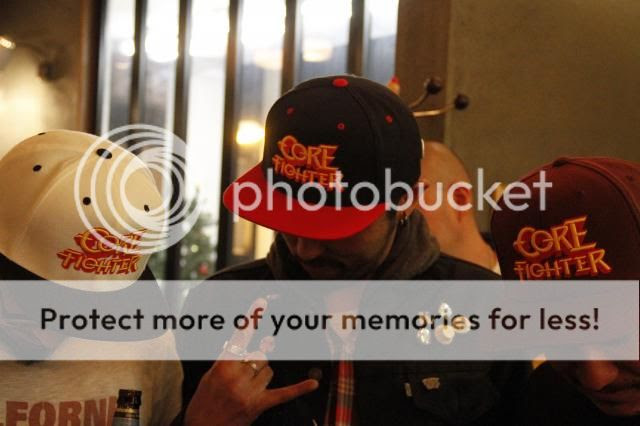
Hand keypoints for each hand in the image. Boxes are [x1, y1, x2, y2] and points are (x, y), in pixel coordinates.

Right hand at [185, 299, 318, 425]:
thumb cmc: (204, 403)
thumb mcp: (209, 376)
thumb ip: (227, 359)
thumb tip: (244, 343)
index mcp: (222, 366)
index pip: (239, 337)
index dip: (251, 319)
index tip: (261, 303)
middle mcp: (236, 376)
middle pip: (259, 355)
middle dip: (255, 361)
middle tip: (244, 374)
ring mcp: (248, 391)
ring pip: (269, 370)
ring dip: (262, 375)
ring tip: (247, 388)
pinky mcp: (258, 405)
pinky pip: (283, 394)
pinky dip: (299, 389)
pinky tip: (313, 384)